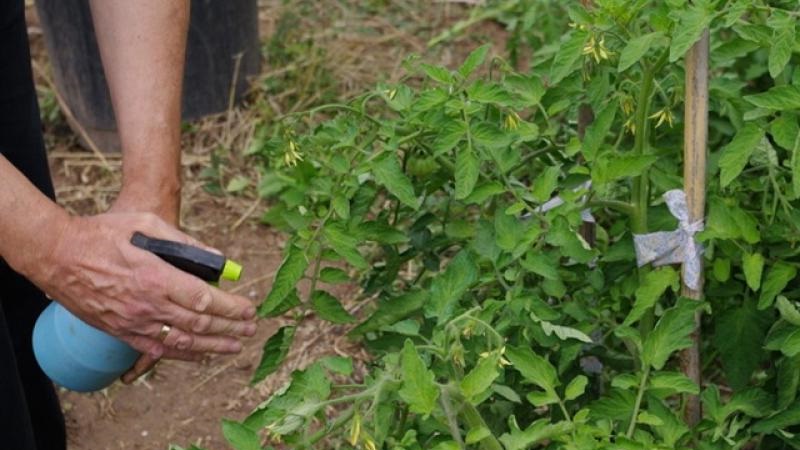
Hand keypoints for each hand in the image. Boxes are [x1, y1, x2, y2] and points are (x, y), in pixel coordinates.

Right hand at [22, 211, 256, 382]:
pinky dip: (182, 354)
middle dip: (230, 328)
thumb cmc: (102, 233)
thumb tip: (218, 259)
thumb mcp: (147, 224)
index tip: (249, 310)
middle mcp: (147, 304)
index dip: (231, 308)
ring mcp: (132, 321)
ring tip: (234, 347)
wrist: (56, 254)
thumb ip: (185, 243)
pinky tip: (200, 355)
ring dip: (212, 346)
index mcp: (156, 277)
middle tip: (250, 329)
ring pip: (181, 341)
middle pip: (199, 323)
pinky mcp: (119, 330)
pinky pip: (156, 349)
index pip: (205, 299)